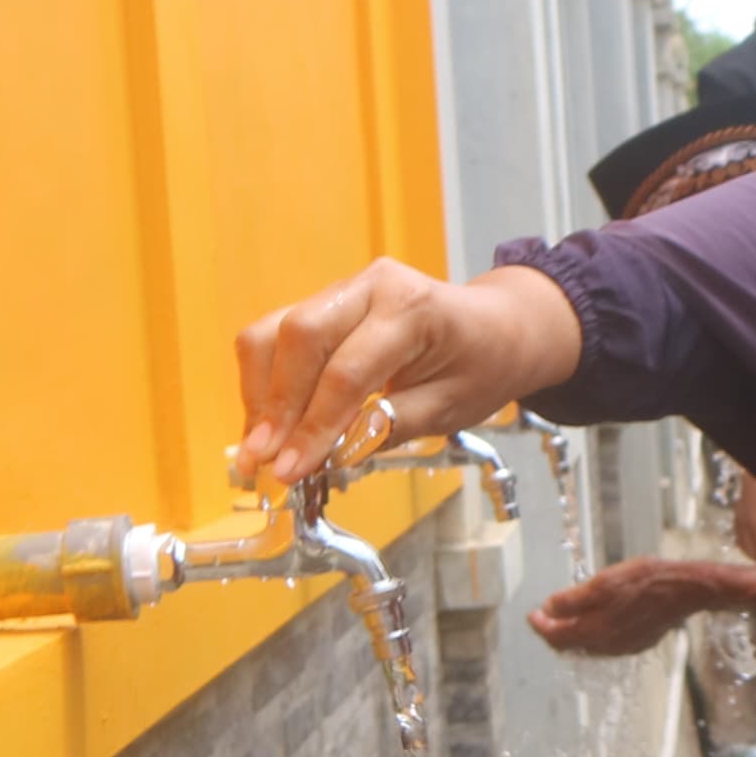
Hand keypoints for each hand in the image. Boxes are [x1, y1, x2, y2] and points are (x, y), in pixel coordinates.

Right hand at [235, 258, 580, 488]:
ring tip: (259, 447)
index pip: (347, 372)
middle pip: (299, 337)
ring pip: (274, 331)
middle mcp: (371, 287)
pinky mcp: (326, 302)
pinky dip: (265, 381)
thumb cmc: (482, 364)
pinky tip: (267, 423)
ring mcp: (344, 289)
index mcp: (412, 309)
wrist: (497, 326)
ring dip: (259, 393)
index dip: (313, 426)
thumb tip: (330, 452)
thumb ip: (392, 427)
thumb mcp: (452, 408)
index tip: (291, 469)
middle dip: (275, 405)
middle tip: (265, 460)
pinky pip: (278, 335)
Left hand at [531, 556, 735, 657]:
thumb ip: (573, 600)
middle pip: (571, 645)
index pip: (557, 637)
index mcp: (596, 631)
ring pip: (588, 646)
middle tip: (544, 616)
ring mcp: (624, 646)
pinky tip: (596, 621)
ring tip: (566, 618)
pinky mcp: (638, 643)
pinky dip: (593, 634)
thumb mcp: (603, 582)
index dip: (540, 626)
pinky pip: (607, 644)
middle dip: (554, 631)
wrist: (686, 590)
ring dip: (573, 634)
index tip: (531, 614)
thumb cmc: (645, 580)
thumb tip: (548, 609)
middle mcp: (608, 645)